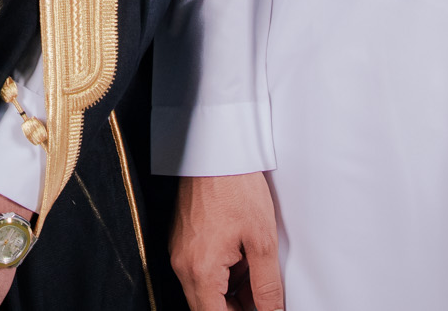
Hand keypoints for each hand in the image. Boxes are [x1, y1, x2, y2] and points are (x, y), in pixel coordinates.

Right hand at [169, 172, 282, 310]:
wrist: (215, 153)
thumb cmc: (234, 187)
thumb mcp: (262, 242)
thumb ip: (267, 286)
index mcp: (201, 270)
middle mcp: (183, 265)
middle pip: (207, 308)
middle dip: (236, 307)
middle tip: (262, 297)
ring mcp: (179, 252)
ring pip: (204, 291)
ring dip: (230, 292)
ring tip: (255, 269)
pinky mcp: (182, 241)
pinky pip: (199, 271)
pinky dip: (221, 274)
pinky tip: (242, 257)